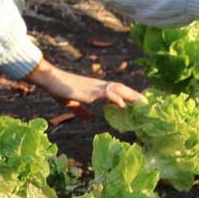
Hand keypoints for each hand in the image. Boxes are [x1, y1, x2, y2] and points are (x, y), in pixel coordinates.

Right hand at [24, 59, 143, 109]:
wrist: (51, 79)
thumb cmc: (60, 89)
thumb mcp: (72, 103)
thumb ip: (81, 110)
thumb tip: (89, 118)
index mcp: (96, 88)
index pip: (116, 90)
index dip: (127, 94)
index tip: (137, 100)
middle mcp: (98, 85)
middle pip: (121, 88)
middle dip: (134, 94)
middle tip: (146, 102)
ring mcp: (95, 87)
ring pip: (117, 89)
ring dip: (130, 95)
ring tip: (142, 102)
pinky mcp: (89, 91)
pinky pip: (105, 94)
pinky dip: (115, 99)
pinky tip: (123, 105)